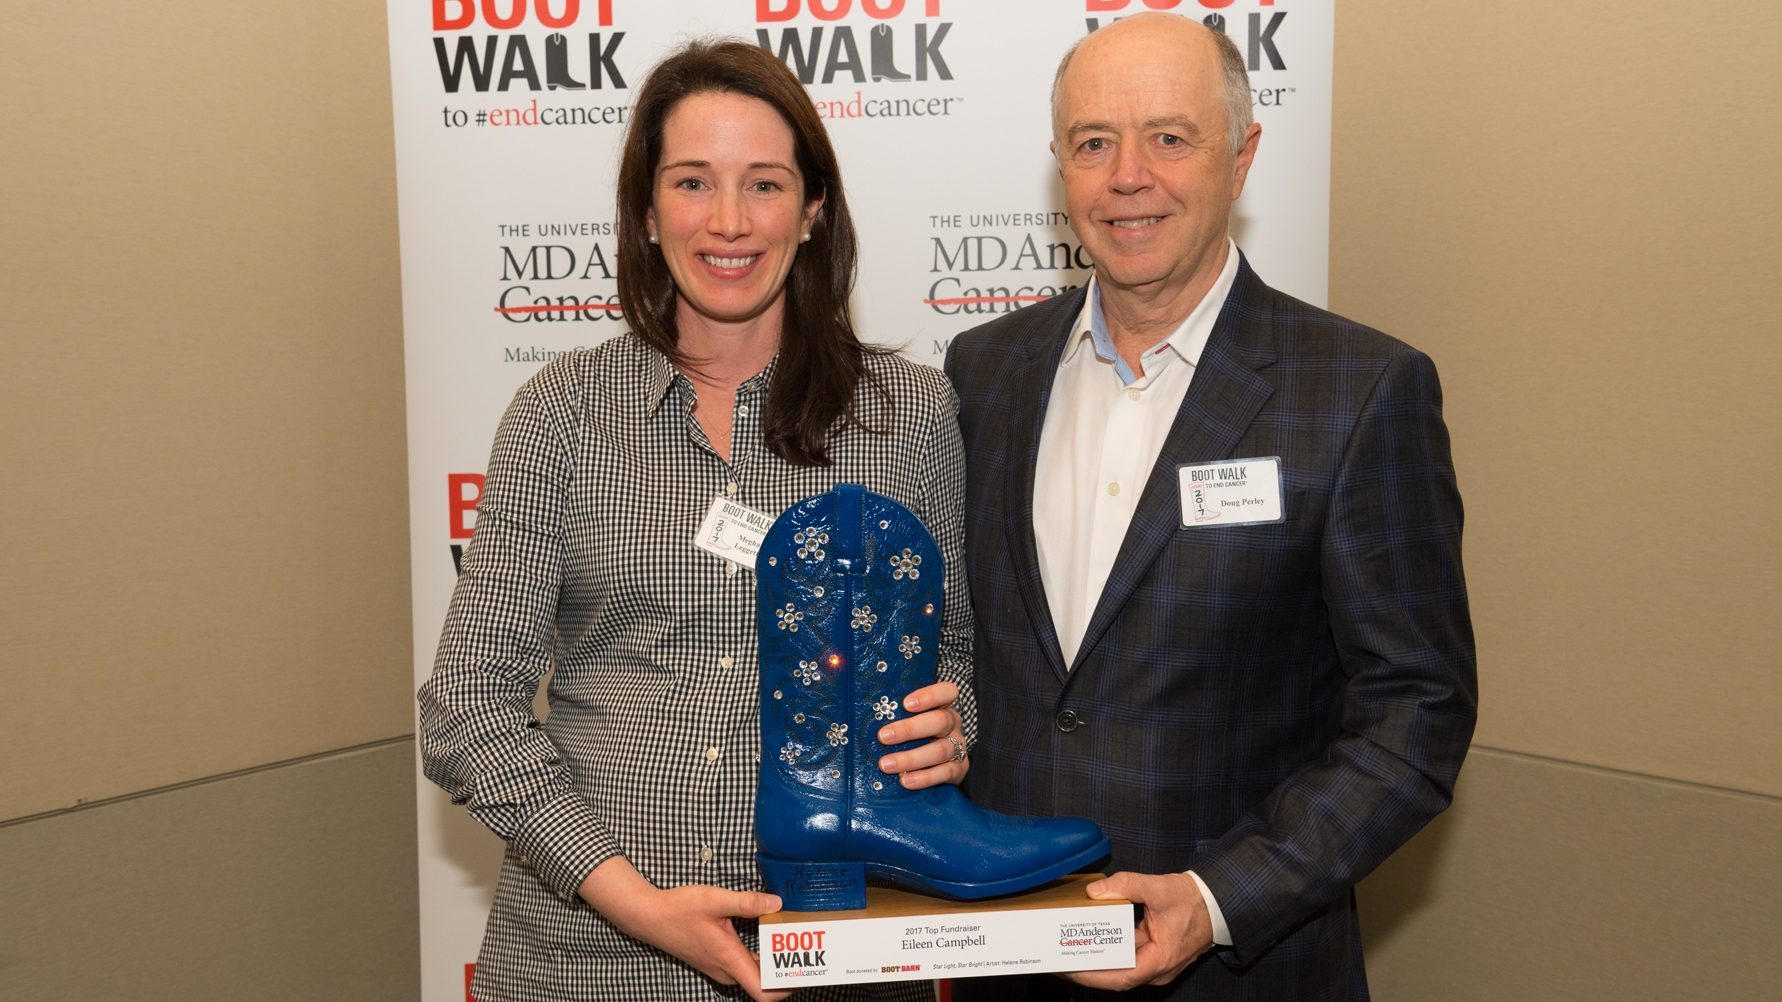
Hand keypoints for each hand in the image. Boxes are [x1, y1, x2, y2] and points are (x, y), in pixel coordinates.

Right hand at [579, 858, 790, 1001]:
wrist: (648, 917)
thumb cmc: (679, 909)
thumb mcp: (715, 900)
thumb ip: (747, 902)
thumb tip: (777, 903)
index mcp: (729, 959)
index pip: (763, 993)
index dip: (786, 989)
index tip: (805, 972)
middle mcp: (726, 970)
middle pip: (762, 984)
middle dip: (786, 971)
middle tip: (807, 949)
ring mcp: (719, 967)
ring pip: (752, 974)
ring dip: (772, 963)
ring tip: (792, 940)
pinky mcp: (715, 960)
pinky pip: (743, 966)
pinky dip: (758, 957)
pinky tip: (767, 935)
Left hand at [874, 680, 966, 788]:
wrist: (941, 765)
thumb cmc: (915, 735)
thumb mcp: (909, 719)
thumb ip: (893, 713)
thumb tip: (855, 711)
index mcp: (943, 706)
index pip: (947, 692)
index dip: (929, 695)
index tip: (906, 703)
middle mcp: (953, 724)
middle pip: (940, 721)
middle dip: (910, 729)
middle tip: (883, 736)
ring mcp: (958, 747)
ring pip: (940, 750)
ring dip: (911, 758)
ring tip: (886, 765)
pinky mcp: (959, 769)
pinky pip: (944, 773)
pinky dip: (924, 777)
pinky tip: (905, 780)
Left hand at [1061, 871, 1213, 990]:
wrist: (1215, 903)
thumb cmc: (1193, 901)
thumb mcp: (1159, 888)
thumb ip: (1126, 885)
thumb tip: (1095, 891)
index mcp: (1159, 960)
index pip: (1120, 977)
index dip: (1092, 976)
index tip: (1070, 969)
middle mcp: (1156, 969)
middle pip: (1115, 976)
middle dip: (1086, 969)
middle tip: (1059, 958)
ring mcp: (1154, 963)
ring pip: (1120, 967)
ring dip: (1096, 960)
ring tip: (1069, 949)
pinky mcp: (1152, 954)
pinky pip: (1126, 957)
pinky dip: (1108, 950)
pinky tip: (1091, 940)